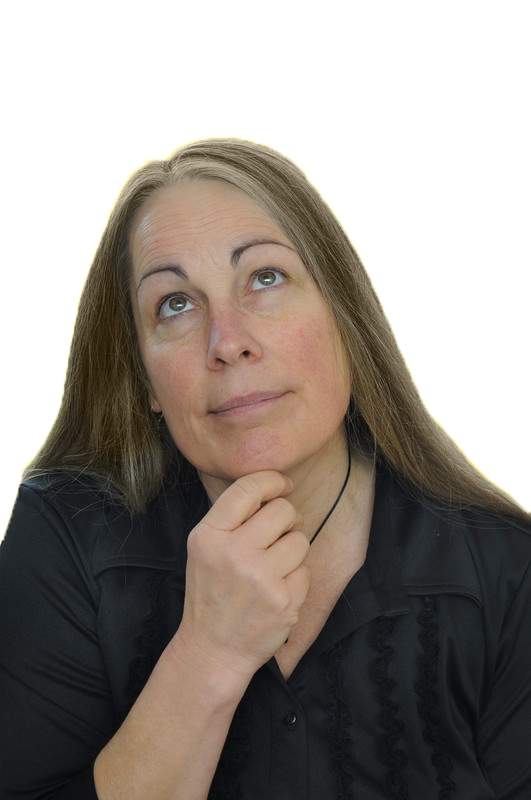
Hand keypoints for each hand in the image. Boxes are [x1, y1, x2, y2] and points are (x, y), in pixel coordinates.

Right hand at [174, 471, 310, 678]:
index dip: (272, 480)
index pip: (248, 489)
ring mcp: (260, 579)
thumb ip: (232, 517)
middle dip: (287, 519)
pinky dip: (296, 578)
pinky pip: (305, 570)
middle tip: (278, 535)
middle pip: (283, 511)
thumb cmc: (212, 592)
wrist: (212, 649)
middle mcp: (233, 554)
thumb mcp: (205, 549)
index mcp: (209, 536)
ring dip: (293, 550)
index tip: (283, 484)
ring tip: (274, 567)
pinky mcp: (283, 601)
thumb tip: (274, 487)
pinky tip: (276, 591)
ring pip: (300, 539)